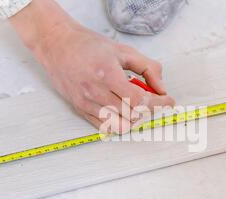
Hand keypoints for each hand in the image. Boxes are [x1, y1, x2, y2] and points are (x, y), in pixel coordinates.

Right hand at [10, 0, 174, 133]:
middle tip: (154, 101)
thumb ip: (148, 68)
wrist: (57, 45)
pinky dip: (118, 123)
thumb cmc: (88, 45)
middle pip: (131, 115)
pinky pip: (103, 127)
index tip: (168, 101)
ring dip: (133, 119)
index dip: (158, 104)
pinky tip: (122, 111)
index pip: (140, 101)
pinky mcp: (79, 109)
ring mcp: (86, 103)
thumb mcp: (124, 50)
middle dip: (149, 110)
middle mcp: (96, 91)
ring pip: (119, 126)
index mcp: (108, 74)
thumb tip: (161, 88)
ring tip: (136, 107)